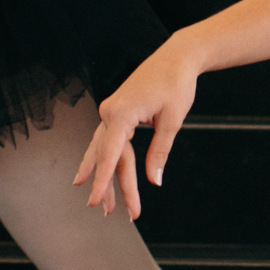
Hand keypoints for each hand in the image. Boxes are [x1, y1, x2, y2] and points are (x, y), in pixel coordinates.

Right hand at [76, 39, 201, 218]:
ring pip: (104, 151)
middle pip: (108, 156)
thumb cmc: (177, 84)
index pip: (109, 155)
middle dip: (110, 186)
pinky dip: (103, 159)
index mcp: (121, 113)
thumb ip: (160, 153)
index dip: (101, 181)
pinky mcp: (116, 112)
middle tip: (111, 212)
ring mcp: (110, 112)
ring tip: (102, 203)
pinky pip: (107, 141)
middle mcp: (110, 112)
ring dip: (103, 176)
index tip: (95, 201)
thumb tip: (154, 181)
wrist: (177, 57)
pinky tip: (92, 174)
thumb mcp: (172, 121)